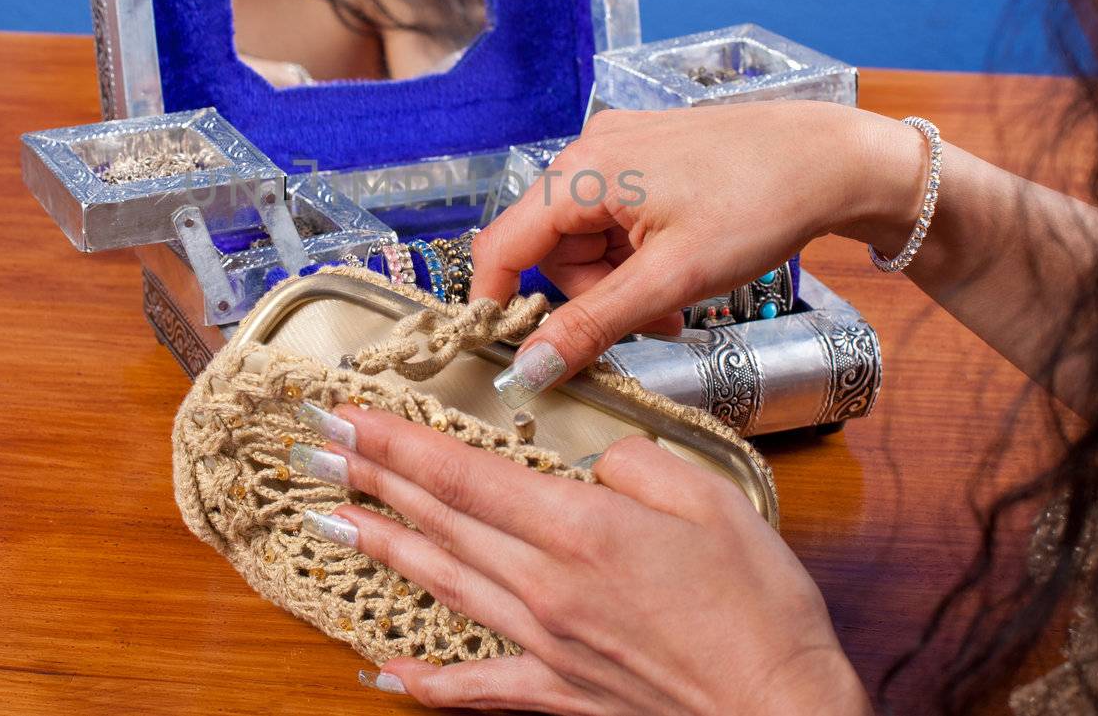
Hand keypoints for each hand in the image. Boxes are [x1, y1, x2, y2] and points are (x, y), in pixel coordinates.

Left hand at [304, 407, 869, 713]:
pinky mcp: (557, 692)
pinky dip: (426, 680)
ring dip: (381, 544)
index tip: (347, 411)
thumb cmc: (757, 607)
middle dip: (371, 476)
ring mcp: (544, 643)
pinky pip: (477, 686)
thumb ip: (635, 462)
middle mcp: (544, 584)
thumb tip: (592, 459)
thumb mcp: (711, 498)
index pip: (463, 472)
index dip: (395, 440)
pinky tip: (382, 670)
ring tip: (330, 516)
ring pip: (443, 582)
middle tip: (316, 444)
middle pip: (438, 519)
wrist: (780, 712)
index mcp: (580, 529)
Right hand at [473, 103, 925, 403]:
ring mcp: (619, 150)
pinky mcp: (647, 157)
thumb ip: (592, 325)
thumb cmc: (759, 206)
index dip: (499, 304)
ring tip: (676, 303)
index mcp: (580, 172)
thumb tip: (526, 369)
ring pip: (585, 239)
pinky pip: (614, 219)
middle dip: (588, 298)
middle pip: (549, 248)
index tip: (515, 355)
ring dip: (618, 283)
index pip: (503, 247)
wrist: (835, 160)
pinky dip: (637, 257)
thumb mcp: (672, 280)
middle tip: (649, 326)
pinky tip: (680, 269)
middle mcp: (588, 151)